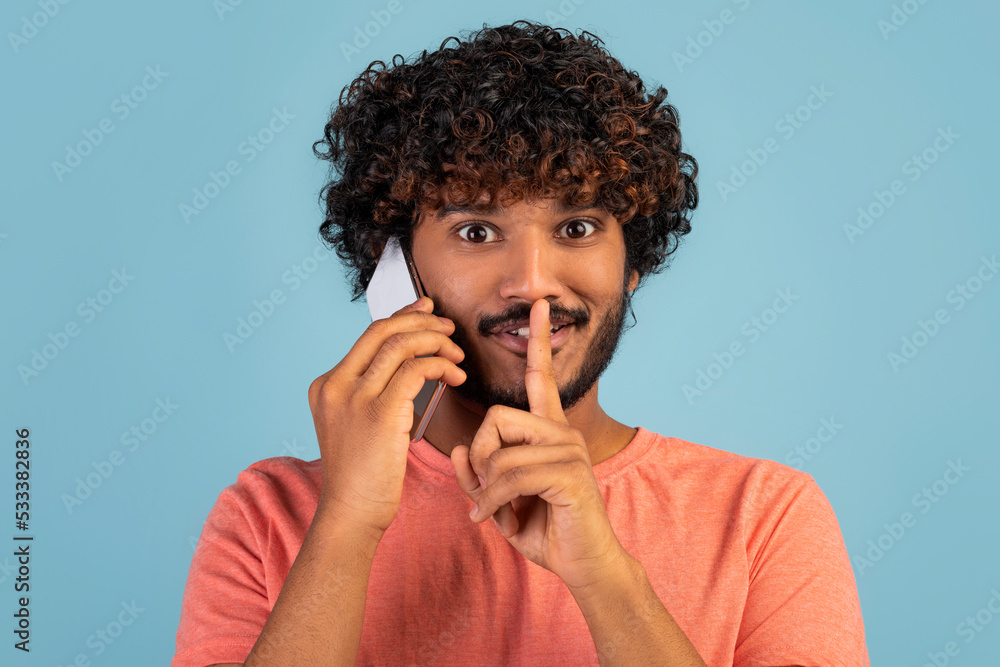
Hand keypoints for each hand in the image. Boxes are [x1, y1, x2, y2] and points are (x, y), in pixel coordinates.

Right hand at [308, 296, 466, 534]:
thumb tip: (409, 365)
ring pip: (401, 345)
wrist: (352, 514)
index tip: (427, 312)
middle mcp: (335, 385)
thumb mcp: (358, 426)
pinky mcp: (378, 413)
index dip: (402, 317)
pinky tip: (455, 378)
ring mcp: (353, 397)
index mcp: (327, 385)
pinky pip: (415, 370)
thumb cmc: (364, 477)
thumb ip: (373, 394)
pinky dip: (440, 366)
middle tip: (449, 328)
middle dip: (421, 321)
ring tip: (457, 356)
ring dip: (436, 344)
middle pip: (382, 330)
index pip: (369, 336)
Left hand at [449, 299, 628, 593]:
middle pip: (497, 418)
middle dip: (481, 457)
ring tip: (495, 510)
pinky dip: (493, 502)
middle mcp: (562, 432)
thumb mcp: (500, 498)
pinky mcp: (570, 474)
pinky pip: (512, 476)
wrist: (583, 563)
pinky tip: (492, 521)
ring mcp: (569, 451)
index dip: (539, 341)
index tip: (538, 306)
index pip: (542, 377)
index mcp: (548, 430)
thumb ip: (479, 472)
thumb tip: (464, 448)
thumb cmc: (544, 527)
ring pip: (502, 450)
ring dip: (487, 487)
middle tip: (488, 491)